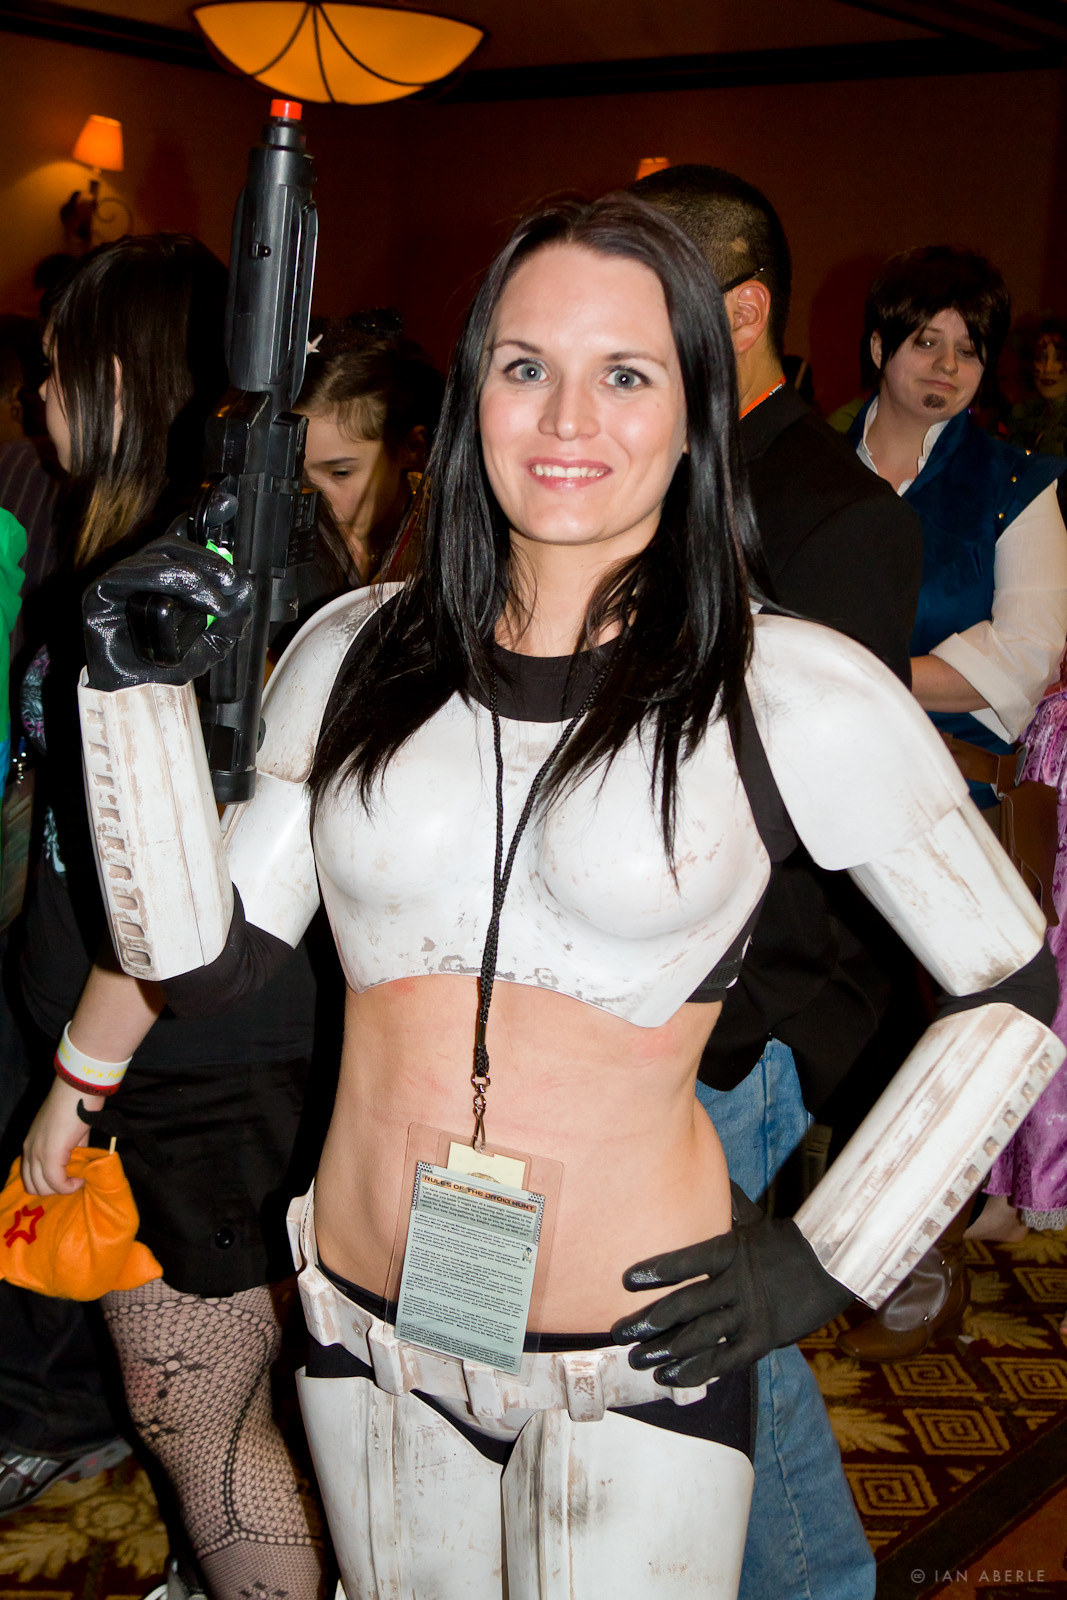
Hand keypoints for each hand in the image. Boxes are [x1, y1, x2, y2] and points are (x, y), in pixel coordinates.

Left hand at [22, 1078, 105, 1195]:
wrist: (78, 1090)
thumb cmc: (75, 1104)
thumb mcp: (68, 1133)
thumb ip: (69, 1151)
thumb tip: (77, 1165)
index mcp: (31, 1145)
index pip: (29, 1177)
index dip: (48, 1183)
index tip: (67, 1178)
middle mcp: (29, 1151)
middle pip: (33, 1186)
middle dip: (54, 1190)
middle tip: (72, 1180)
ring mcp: (38, 1154)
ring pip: (42, 1188)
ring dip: (61, 1189)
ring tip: (77, 1179)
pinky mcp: (50, 1155)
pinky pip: (56, 1182)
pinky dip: (69, 1187)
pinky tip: (80, 1180)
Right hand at [83, 526, 253, 690]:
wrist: (137, 694)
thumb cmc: (166, 666)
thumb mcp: (212, 644)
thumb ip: (230, 619)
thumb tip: (245, 590)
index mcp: (163, 576)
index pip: (181, 536)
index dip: (204, 515)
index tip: (228, 502)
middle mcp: (140, 571)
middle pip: (174, 543)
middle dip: (210, 557)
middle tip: (232, 580)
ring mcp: (118, 579)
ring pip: (159, 556)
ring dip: (194, 576)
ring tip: (216, 602)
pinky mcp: (100, 592)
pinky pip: (132, 574)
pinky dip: (167, 581)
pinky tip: (192, 601)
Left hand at [611, 1186, 853, 1384]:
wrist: (832, 1267)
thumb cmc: (786, 1241)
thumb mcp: (755, 1221)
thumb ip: (727, 1207)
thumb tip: (705, 1171)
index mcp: (733, 1251)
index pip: (688, 1260)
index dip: (657, 1270)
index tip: (626, 1280)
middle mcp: (737, 1284)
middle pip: (685, 1304)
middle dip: (649, 1321)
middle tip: (620, 1332)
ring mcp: (749, 1314)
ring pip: (700, 1336)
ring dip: (665, 1349)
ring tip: (637, 1359)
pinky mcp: (761, 1339)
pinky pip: (724, 1359)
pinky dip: (696, 1370)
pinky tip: (670, 1376)